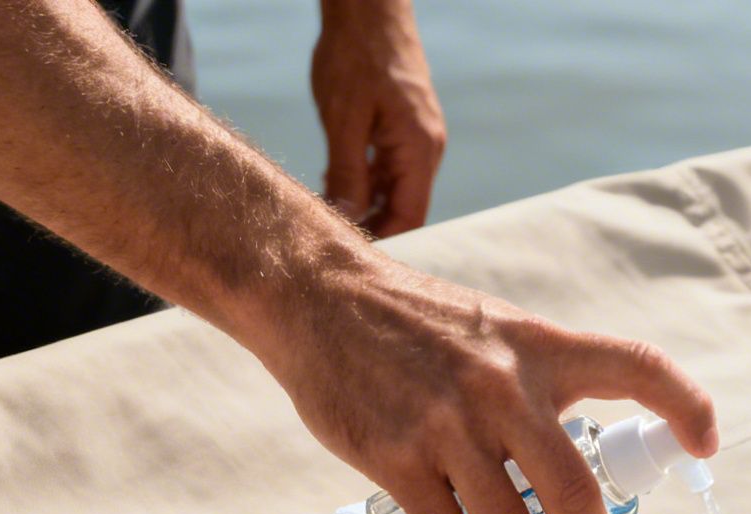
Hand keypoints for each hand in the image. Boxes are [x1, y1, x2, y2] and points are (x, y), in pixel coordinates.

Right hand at [261, 256, 718, 513]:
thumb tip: (577, 450)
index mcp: (540, 348)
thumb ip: (538, 378)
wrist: (321, 299)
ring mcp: (448, 426)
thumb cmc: (416, 324)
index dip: (686, 406)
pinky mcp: (396, 458)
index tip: (706, 446)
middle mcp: (503, 386)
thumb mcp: (496, 329)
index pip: (636, 366)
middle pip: (575, 492)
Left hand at [312, 0, 444, 236]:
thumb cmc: (356, 55)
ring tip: (325, 210)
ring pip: (394, 189)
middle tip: (328, 237)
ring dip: (363, 204)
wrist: (368, 7)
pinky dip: (363, 181)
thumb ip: (347, 172)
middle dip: (371, 225)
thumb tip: (345, 218)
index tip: (349, 252)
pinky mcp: (401, 128)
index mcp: (419, 147)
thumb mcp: (343, 118)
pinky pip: (387, 168)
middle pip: (404, 207)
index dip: (384, 239)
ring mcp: (415, 138)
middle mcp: (425, 147)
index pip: (411, 215)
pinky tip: (332, 181)